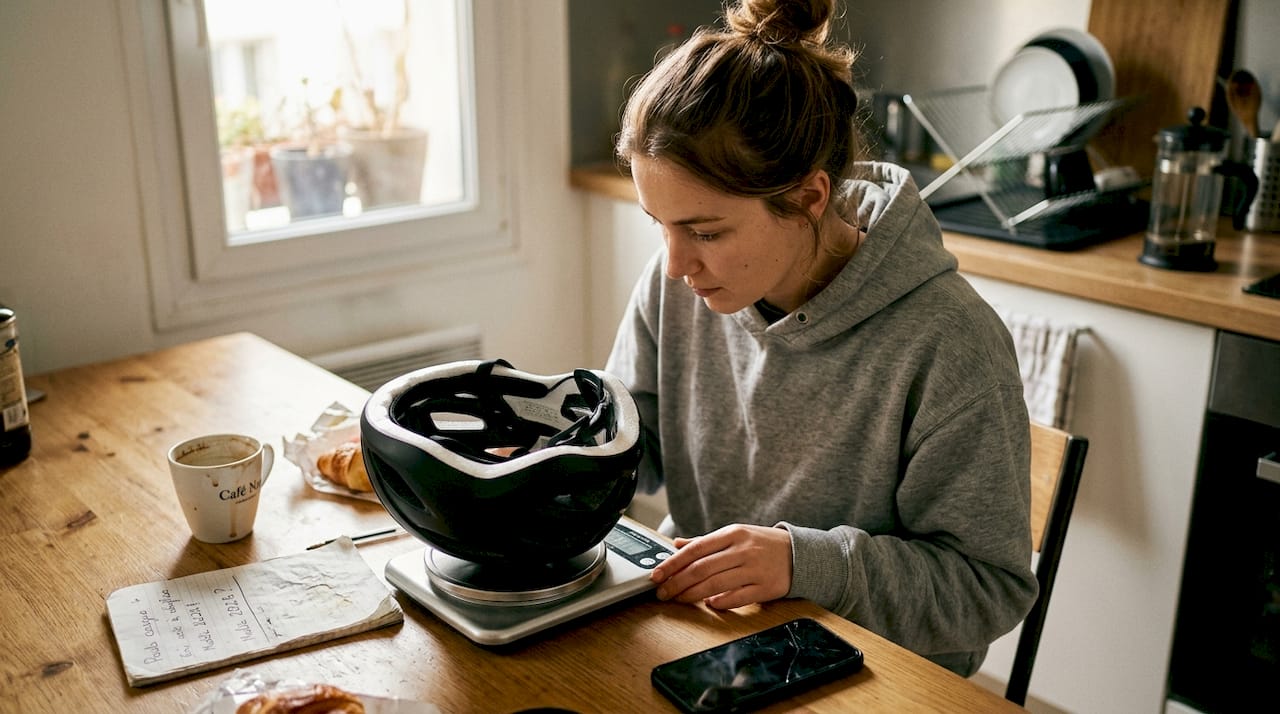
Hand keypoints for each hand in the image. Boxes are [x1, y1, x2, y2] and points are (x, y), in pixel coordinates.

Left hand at [651, 524, 792, 609]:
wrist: (799, 554)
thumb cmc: (762, 544)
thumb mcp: (735, 535)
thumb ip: (705, 542)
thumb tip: (676, 545)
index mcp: (732, 534)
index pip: (695, 549)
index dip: (673, 563)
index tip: (656, 574)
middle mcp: (743, 550)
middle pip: (702, 568)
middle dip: (677, 582)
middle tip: (662, 592)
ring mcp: (755, 569)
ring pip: (716, 584)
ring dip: (692, 594)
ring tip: (678, 599)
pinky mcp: (766, 587)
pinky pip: (738, 597)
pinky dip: (720, 602)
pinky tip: (708, 604)